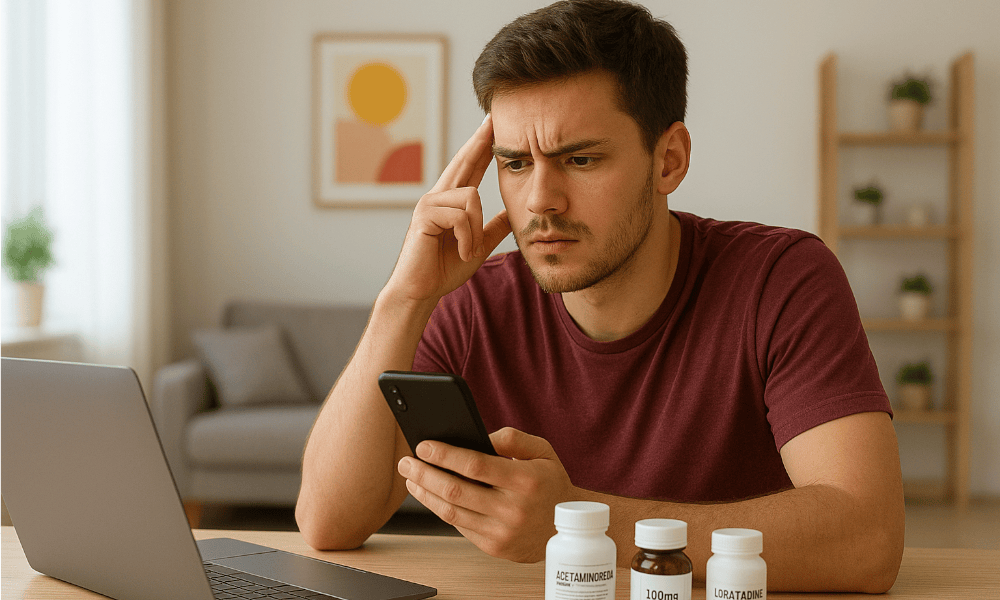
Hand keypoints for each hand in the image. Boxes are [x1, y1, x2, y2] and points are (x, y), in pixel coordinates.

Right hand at [386, 114, 511, 304]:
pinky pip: (460, 216)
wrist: (420, 291)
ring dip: (475, 231)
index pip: (469, 167)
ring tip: (467, 250)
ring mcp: (429, 203)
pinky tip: (461, 252)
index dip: (482, 146)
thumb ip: (493, 227)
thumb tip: (513, 211)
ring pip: (471, 198)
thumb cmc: (443, 270)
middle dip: (480, 141)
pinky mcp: (425, 215)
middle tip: (493, 118)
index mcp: (450, 202)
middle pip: (464, 161)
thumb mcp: (477, 245)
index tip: (493, 125)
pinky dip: (466, 238)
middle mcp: (437, 196)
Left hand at [397, 427, 575, 562]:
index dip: (444, 455)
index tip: (423, 446)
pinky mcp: (494, 547)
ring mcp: (502, 532)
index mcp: (525, 480)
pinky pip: (459, 526)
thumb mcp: (542, 451)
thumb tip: (479, 436)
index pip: (474, 466)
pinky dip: (439, 509)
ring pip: (451, 512)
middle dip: (424, 474)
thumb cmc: (550, 484)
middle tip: (406, 462)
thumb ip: (512, 438)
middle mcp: (513, 509)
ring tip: (411, 478)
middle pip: (455, 491)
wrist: (566, 527)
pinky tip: (430, 495)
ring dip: (425, 494)